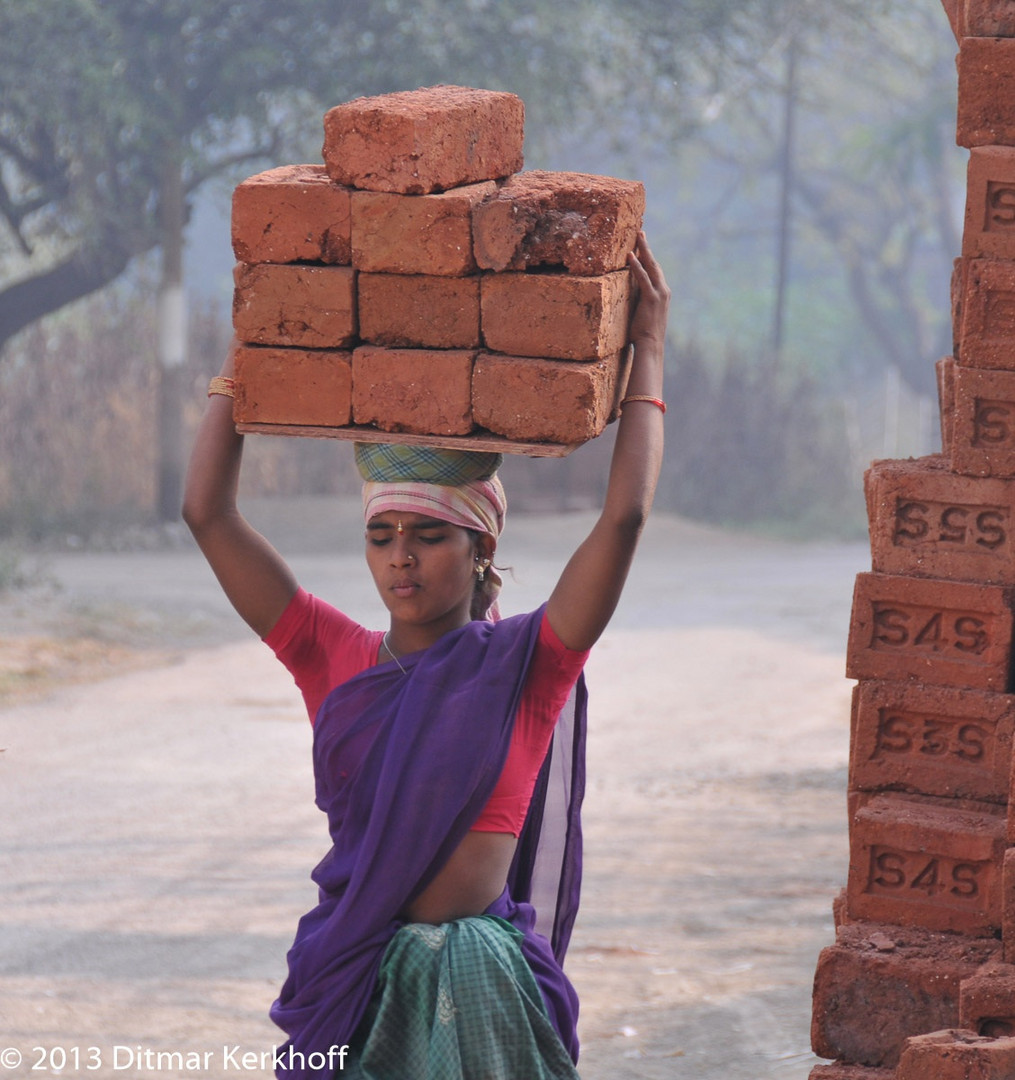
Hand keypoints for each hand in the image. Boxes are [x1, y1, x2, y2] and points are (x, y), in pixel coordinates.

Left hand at [626, 232, 669, 350]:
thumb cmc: (643, 334)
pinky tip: (631, 255)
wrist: (650, 346)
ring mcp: (659, 294)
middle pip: (654, 264)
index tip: (642, 244)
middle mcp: (663, 291)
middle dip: (647, 247)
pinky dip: (636, 266)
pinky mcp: (651, 299)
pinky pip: (643, 278)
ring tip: (638, 236)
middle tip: (640, 232)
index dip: (648, 256)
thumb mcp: (642, 313)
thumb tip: (629, 293)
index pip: (654, 271)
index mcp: (661, 294)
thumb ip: (639, 301)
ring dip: (644, 250)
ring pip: (651, 266)